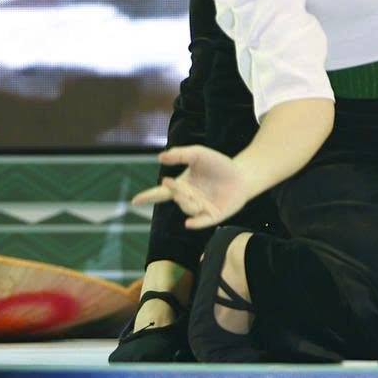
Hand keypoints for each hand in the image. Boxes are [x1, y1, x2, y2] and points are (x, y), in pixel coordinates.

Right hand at [130, 145, 256, 230]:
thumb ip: (180, 154)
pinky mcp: (213, 217)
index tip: (134, 201)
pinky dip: (195, 223)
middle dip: (174, 192)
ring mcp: (200, 209)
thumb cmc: (219, 164)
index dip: (147, 196)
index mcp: (181, 186)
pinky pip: (201, 222)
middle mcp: (188, 199)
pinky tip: (189, 223)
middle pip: (175, 199)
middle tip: (170, 182)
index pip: (160, 193)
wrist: (242, 174)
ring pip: (188, 209)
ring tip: (195, 195)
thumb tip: (160, 157)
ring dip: (188, 202)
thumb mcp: (199, 154)